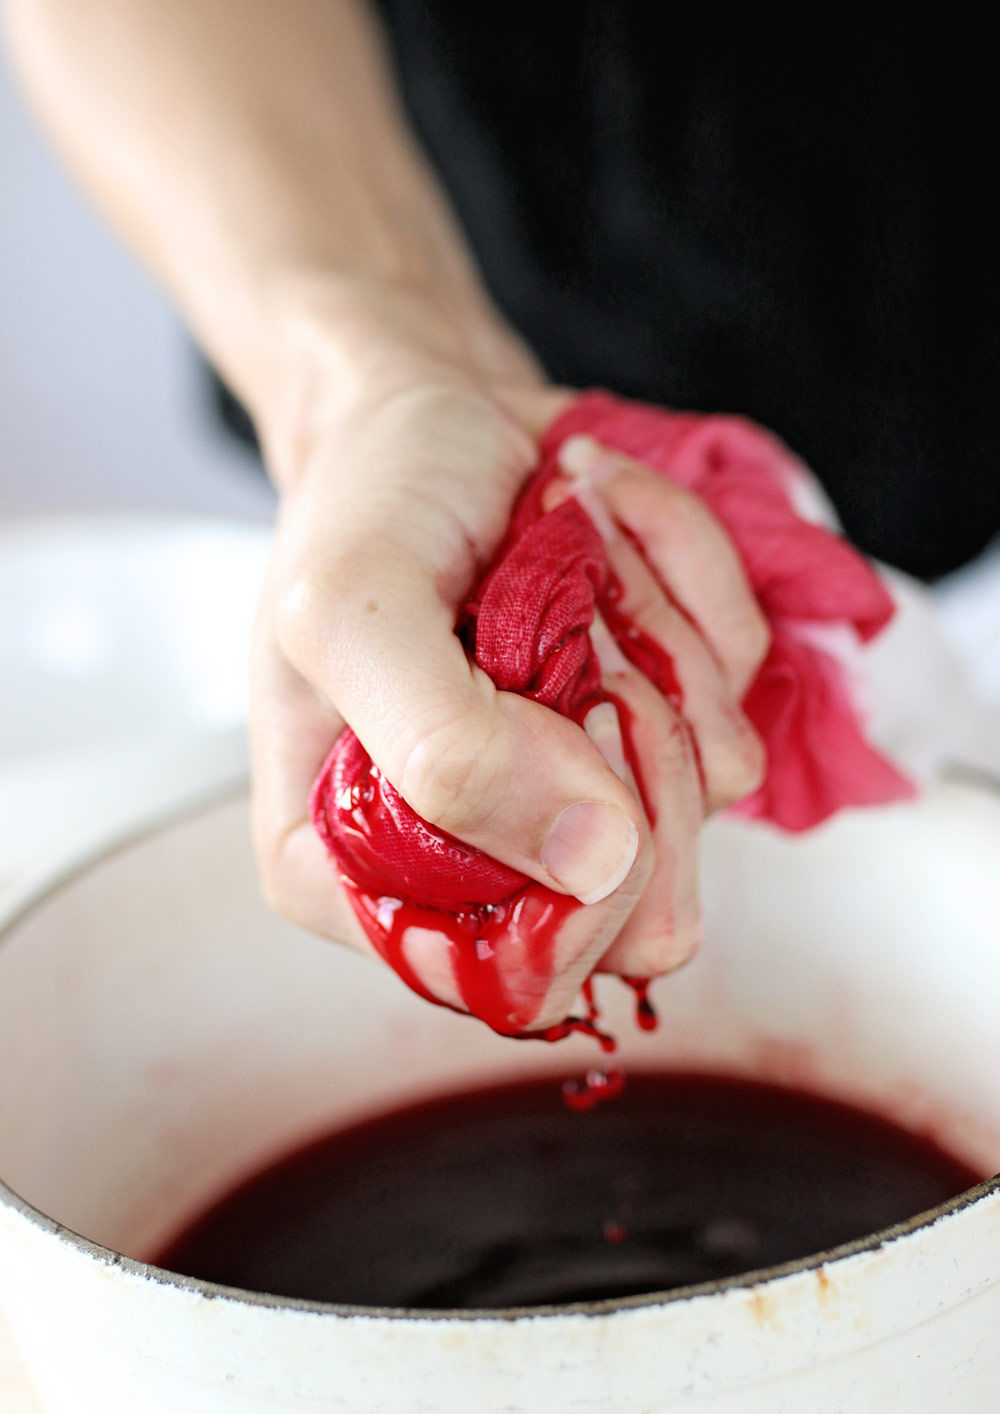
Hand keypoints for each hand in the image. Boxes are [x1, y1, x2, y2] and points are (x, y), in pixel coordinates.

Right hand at [250, 286, 768, 1025]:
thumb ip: (445, 752)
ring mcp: (582, 802)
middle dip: (623, 729)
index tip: (561, 715)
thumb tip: (597, 862)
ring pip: (708, 793)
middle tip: (550, 608)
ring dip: (649, 631)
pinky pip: (741, 691)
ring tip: (558, 548)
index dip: (570, 874)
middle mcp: (479, 864)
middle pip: (640, 912)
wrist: (433, 417)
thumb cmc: (366, 506)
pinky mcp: (659, 735)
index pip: (508, 974)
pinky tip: (605, 531)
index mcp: (359, 874)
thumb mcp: (353, 609)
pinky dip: (689, 584)